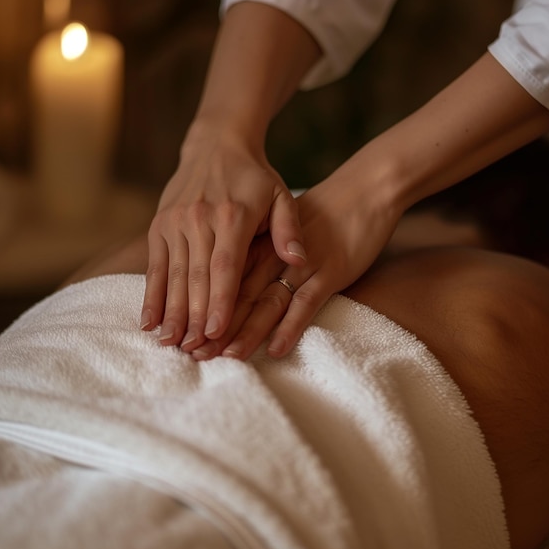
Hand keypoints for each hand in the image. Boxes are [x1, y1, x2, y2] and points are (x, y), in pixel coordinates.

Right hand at [140, 123, 306, 348]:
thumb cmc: (255, 177)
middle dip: (194, 316)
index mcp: (233, 215)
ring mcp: (175, 222)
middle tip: (194, 351)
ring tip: (171, 344)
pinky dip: (151, 295)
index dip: (219, 300)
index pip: (225, 266)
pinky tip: (149, 321)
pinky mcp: (159, 225)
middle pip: (196, 276)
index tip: (215, 332)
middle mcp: (199, 219)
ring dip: (171, 311)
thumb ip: (289, 229)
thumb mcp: (281, 195)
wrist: (217, 144)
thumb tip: (299, 260)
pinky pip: (155, 265)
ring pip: (173, 274)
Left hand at [192, 144, 403, 360]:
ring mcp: (303, 265)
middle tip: (194, 353)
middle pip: (240, 296)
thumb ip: (256, 252)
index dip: (204, 308)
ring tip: (227, 356)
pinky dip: (291, 327)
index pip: (224, 280)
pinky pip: (307, 303)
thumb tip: (228, 283)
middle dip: (216, 327)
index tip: (186, 334)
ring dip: (246, 331)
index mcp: (258, 244)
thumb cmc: (320, 215)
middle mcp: (274, 256)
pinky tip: (276, 349)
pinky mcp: (330, 272)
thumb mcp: (279, 230)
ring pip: (268, 302)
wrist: (363, 193)